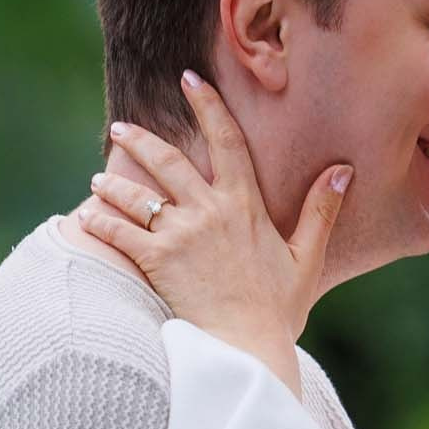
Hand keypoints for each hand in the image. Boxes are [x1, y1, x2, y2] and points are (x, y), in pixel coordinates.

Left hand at [75, 74, 351, 384]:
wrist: (248, 348)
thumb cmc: (279, 309)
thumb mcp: (307, 257)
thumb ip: (320, 210)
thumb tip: (343, 170)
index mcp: (245, 205)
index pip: (227, 140)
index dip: (208, 105)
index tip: (189, 80)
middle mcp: (210, 211)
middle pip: (169, 161)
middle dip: (141, 139)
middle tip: (121, 126)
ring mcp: (181, 235)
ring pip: (139, 195)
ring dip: (114, 182)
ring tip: (98, 178)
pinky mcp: (157, 261)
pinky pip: (120, 233)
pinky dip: (100, 221)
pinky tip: (85, 216)